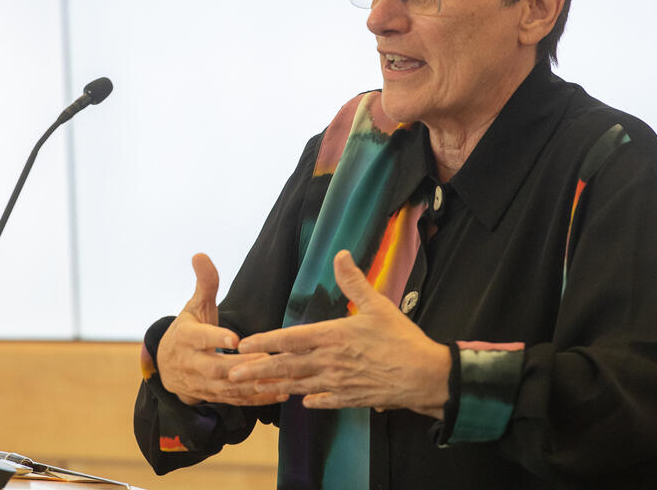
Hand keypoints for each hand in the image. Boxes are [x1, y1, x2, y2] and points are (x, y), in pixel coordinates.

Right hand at [155, 253, 287, 406]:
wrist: (166, 367)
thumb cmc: (188, 330)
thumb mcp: (194, 307)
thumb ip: (204, 284)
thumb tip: (200, 254)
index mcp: (185, 337)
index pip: (200, 338)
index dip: (216, 339)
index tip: (236, 339)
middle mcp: (190, 363)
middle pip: (215, 368)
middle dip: (241, 366)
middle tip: (267, 360)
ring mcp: (200, 383)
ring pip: (227, 388)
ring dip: (253, 386)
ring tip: (279, 378)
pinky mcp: (212, 396)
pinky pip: (235, 400)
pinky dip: (256, 399)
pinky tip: (279, 393)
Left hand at [229, 250, 449, 416]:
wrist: (426, 376)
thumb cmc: (402, 339)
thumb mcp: (378, 305)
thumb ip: (354, 281)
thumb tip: (340, 254)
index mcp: (333, 336)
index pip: (289, 339)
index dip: (264, 342)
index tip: (242, 345)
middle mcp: (330, 362)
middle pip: (287, 366)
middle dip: (256, 370)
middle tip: (231, 373)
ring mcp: (339, 383)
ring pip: (300, 385)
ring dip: (274, 386)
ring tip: (252, 390)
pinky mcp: (352, 398)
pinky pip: (325, 401)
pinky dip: (311, 401)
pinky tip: (301, 402)